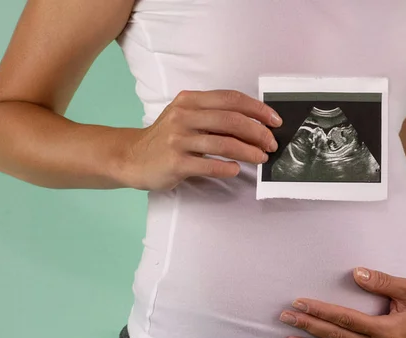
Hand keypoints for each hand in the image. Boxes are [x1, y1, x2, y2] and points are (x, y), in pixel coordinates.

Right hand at [116, 89, 281, 190]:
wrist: (131, 157)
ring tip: (261, 157)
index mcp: (189, 101)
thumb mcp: (184, 116)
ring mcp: (178, 139)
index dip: (257, 109)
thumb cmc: (165, 138)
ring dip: (248, 151)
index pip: (230, 99)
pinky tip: (236, 169)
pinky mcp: (175, 162)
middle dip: (258, 132)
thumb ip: (212, 115)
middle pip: (231, 120)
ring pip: (224, 143)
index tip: (274, 120)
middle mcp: (184, 116)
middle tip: (271, 143)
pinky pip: (208, 164)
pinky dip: (227, 167)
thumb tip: (252, 123)